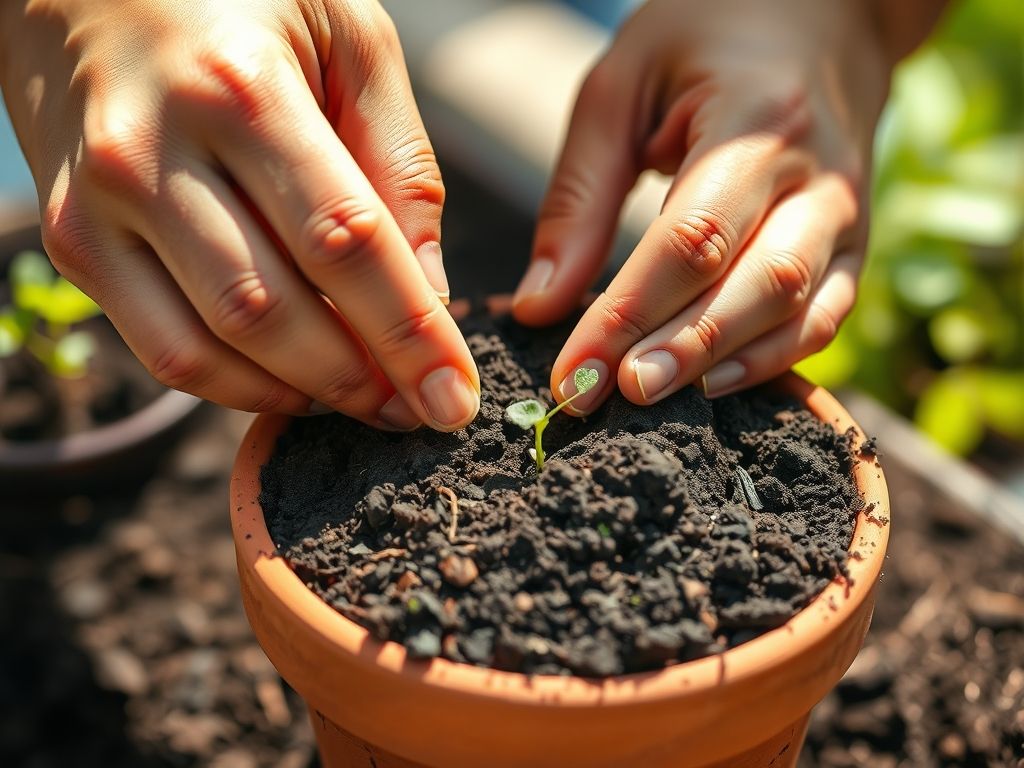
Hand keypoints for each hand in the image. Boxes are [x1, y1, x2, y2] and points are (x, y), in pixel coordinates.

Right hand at [0, 0, 478, 430]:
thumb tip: (431, 293)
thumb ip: (398, 165)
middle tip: (418, 409)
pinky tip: (292, 381)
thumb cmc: (245, 1)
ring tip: (365, 401)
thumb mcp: (349, 40)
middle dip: (361, 381)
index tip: (455, 399)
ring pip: (211, 348)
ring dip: (301, 394)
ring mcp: (98, 205)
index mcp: (242, 90)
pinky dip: (237, 386)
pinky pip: (162, 351)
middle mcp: (153, 153)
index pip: (345, 242)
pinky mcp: (73, 242)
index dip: (409, 335)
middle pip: (274, 311)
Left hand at [513, 0, 889, 410]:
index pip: (690, 237)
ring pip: (797, 308)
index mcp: (758, 119)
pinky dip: (771, 361)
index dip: (628, 312)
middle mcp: (818, 172)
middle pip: (754, 282)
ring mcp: (848, 212)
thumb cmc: (702, 40)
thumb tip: (538, 307)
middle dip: (676, 349)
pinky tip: (711, 387)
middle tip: (605, 395)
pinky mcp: (854, 242)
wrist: (818, 18)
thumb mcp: (619, 90)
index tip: (571, 370)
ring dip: (720, 363)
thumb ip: (579, 198)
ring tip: (648, 399)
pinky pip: (825, 317)